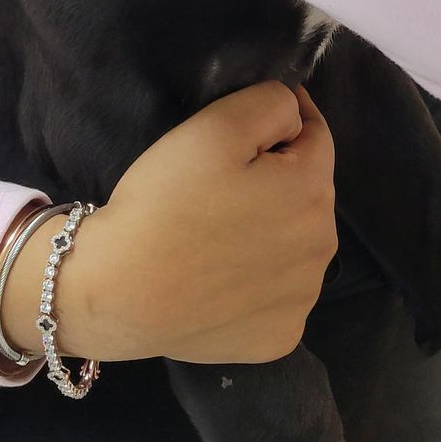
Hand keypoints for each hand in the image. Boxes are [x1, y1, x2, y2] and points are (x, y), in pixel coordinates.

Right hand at [0, 83, 336, 365]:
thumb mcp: (214, 127)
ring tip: (215, 232)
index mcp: (313, 191)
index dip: (280, 123)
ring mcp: (303, 300)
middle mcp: (322, 248)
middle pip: (307, 193)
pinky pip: (277, 296)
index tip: (239, 129)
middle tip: (217, 183)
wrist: (118, 292)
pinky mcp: (279, 337)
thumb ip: (271, 103)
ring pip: (295, 246)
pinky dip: (257, 283)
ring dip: (270, 231)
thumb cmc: (164, 203)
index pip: (315, 136)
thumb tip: (295, 114)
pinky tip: (218, 279)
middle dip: (276, 178)